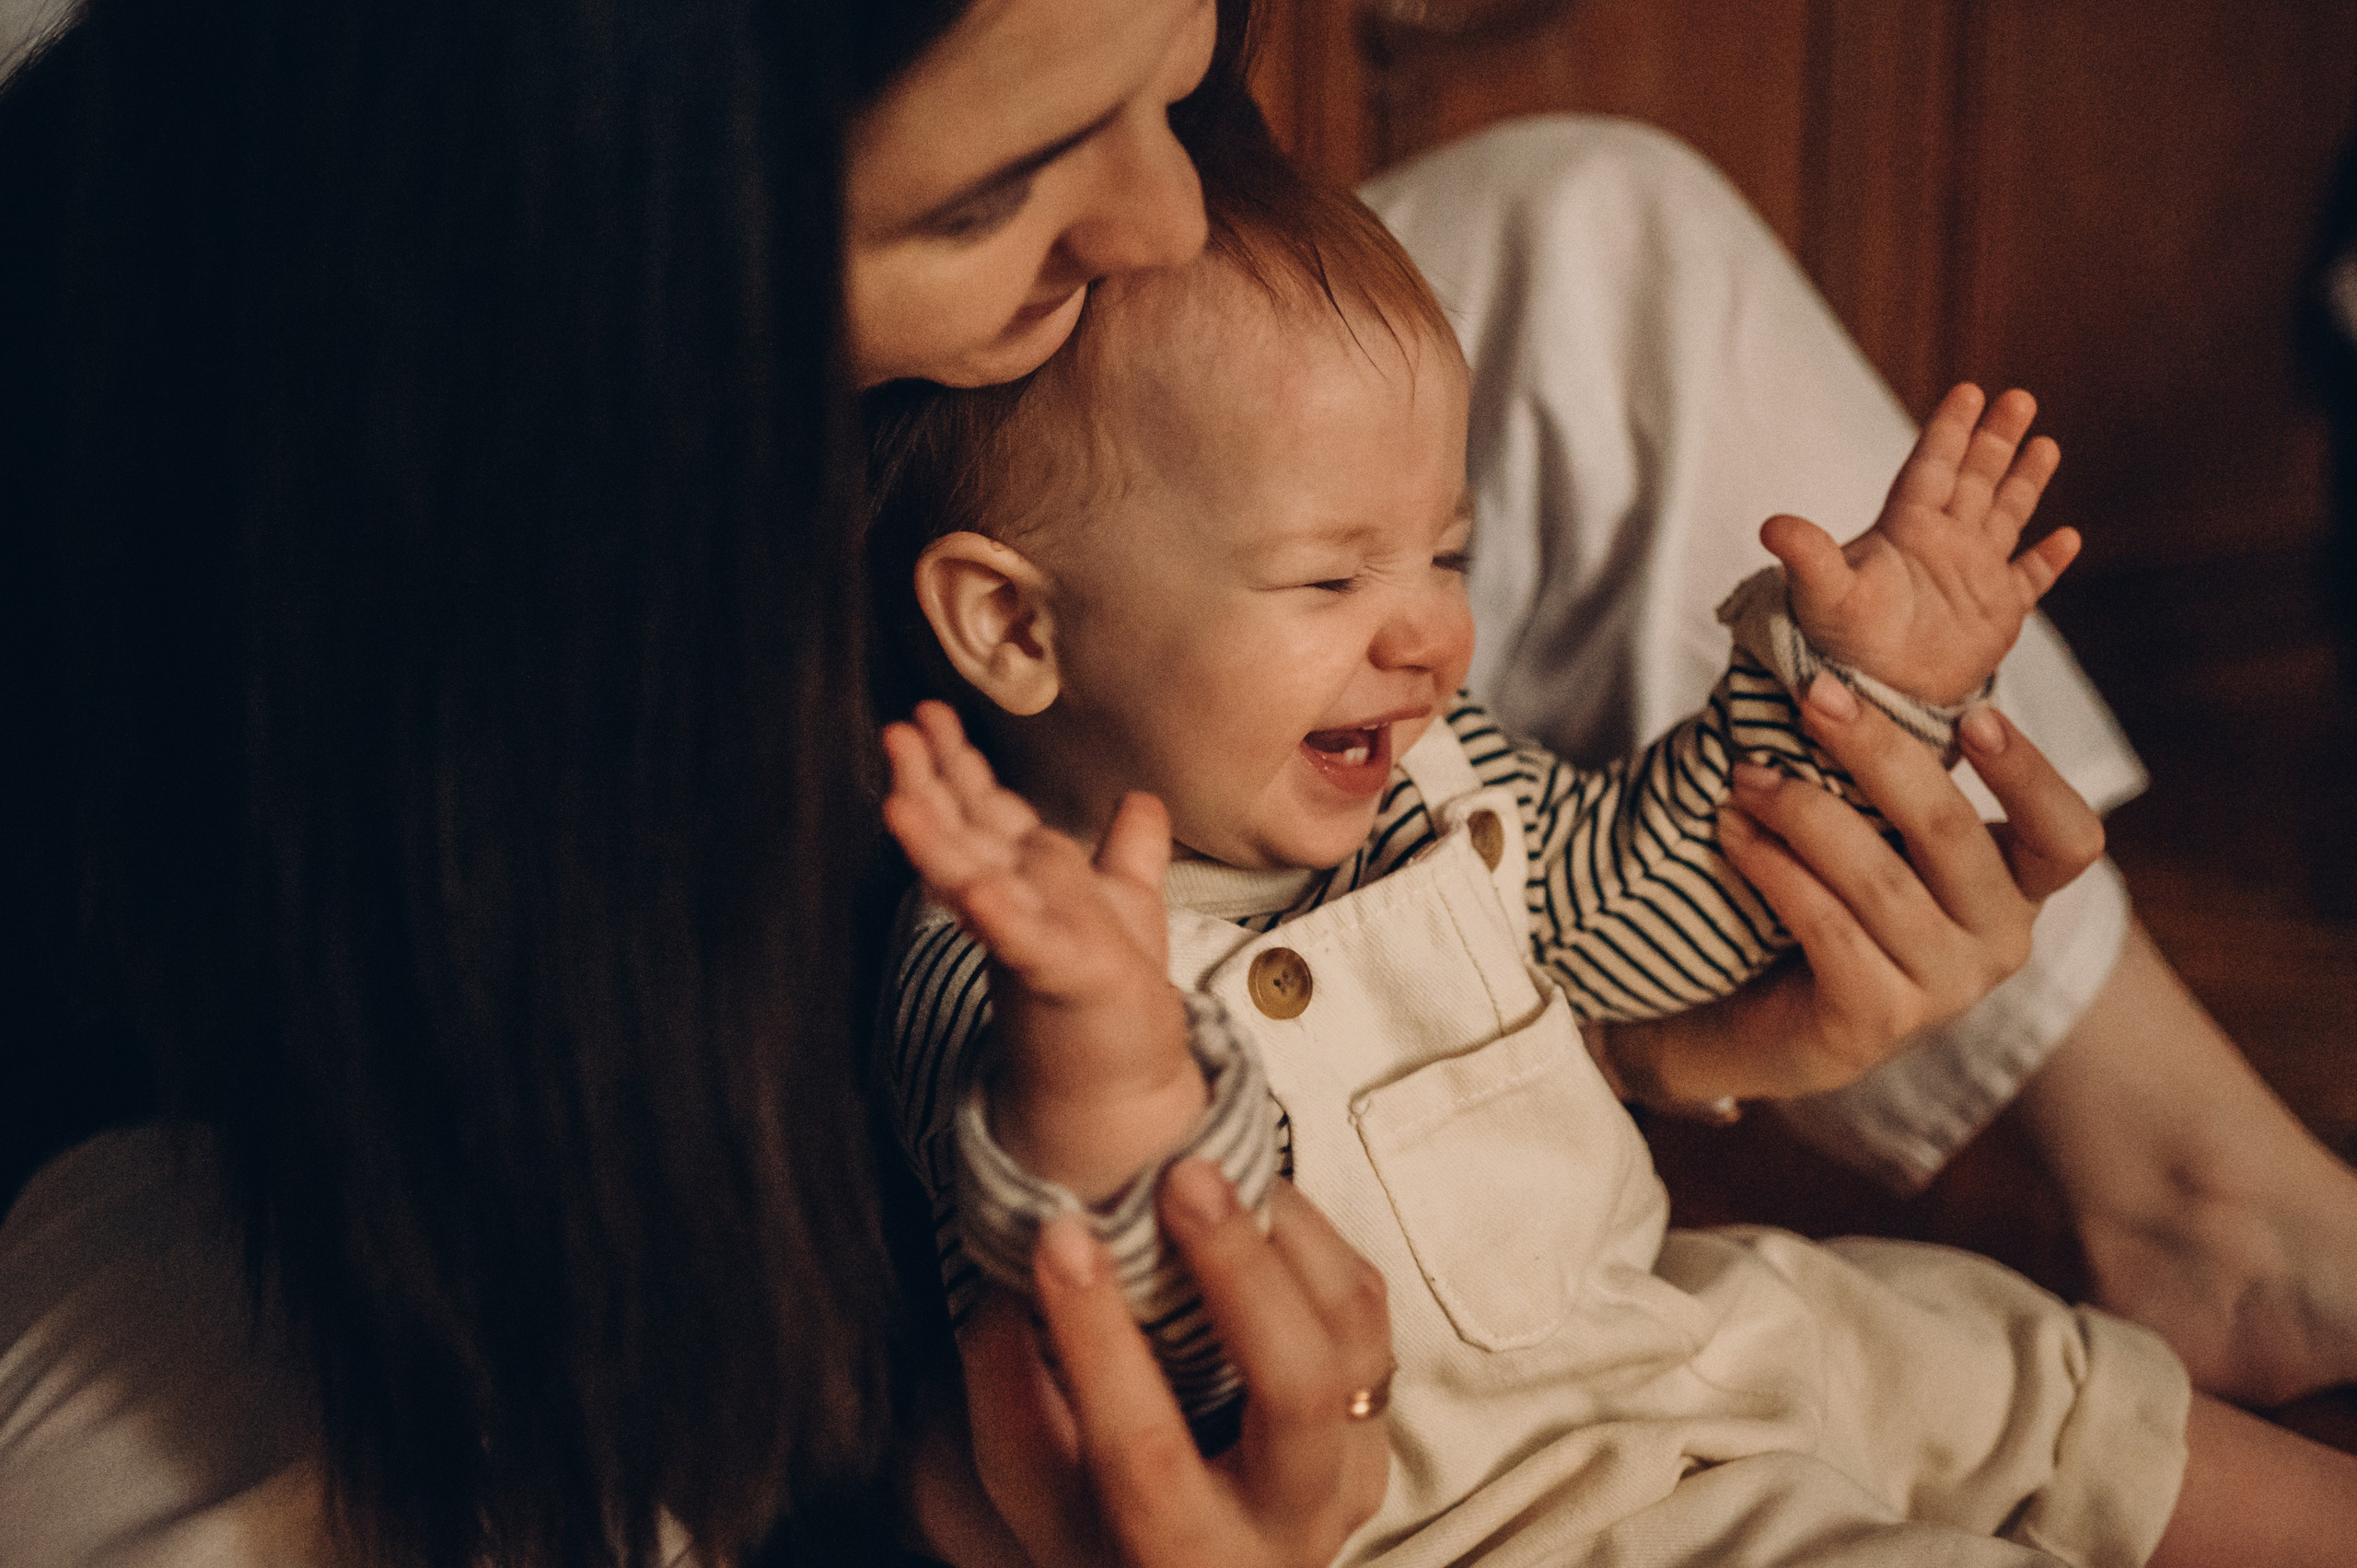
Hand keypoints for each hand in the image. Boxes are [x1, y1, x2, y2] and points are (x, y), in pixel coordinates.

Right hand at [882, 700, 1199, 1199]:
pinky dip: (1000, 912)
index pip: (984, 809)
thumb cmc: (1114, 996)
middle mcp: (1016, 903)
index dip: (956, 763)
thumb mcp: (1131, 906)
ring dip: (936, 842)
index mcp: (1029, 877)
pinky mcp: (1057, 975)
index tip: (926, 714)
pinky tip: (978, 889)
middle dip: (929, 783)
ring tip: (898, 803)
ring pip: (975, 878)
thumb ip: (1129, 851)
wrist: (1123, 1084)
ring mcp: (1031, 938)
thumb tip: (1140, 798)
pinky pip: (1023, 937)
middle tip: (894, 734)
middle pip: (965, 833)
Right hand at [958, 1163, 1392, 1567]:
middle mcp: (1288, 1525)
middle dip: (1239, 1268)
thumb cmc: (1100, 1521)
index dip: (1099, 1338)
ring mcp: (1351, 1469)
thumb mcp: (1031, 1487)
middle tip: (1180, 1179)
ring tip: (1213, 1168)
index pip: (1147, 1450)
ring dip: (1285, 1233)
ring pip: (1351, 1334)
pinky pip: (1366, 1307)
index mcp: (1185, 1557)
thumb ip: (1008, 1393)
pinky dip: (1312, 1235)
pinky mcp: (1376, 1413)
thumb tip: (1007, 1279)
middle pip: (1294, 1390)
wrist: (1202, 1561)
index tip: (1060, 1238)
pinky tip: (1250, 1193)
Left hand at [1605, 675, 2104, 1102]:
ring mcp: (1943, 990)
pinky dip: (1774, 868)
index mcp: (2015, 887)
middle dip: (1877, 752)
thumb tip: (1843, 677)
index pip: (2068, 837)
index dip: (2031, 776)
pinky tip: (1734, 832)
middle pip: (1953, 832)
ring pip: (1879, 880)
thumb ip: (1891, 780)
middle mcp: (1998, 941)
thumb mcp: (1878, 836)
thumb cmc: (1831, 900)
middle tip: (1814, 695)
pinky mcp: (1876, 1022)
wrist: (1760, 1017)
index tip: (1975, 715)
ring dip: (1802, 811)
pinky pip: (1826, 926)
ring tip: (1746, 774)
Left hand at [1763, 383, 2076, 704]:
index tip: (1968, 390)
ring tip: (2045, 442)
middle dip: (1995, 438)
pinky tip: (2069, 537)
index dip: (1949, 429)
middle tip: (2018, 397)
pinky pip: (2029, 579)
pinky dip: (2048, 560)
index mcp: (1905, 530)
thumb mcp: (1824, 595)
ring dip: (2024, 481)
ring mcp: (1971, 577)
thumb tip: (1771, 525)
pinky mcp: (1996, 615)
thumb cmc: (1840, 647)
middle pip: (1973, 478)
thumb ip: (1808, 556)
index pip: (1931, 466)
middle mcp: (1941, 545)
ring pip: (2004, 515)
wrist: (1871, 700)